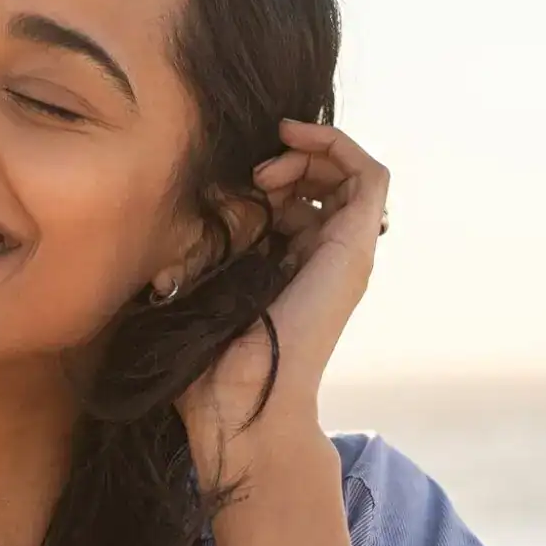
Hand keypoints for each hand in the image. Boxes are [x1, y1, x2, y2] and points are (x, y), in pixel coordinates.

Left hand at [176, 118, 389, 487]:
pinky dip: (338, 146)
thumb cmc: (209, 364)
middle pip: (323, 185)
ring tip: (268, 168)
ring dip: (310, 154)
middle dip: (288, 163)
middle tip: (252, 175)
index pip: (293, 204)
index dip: (265, 181)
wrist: (240, 404)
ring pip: (349, 176)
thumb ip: (195, 261)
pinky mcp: (356, 248)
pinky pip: (371, 177)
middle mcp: (322, 260)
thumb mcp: (193, 292)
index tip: (230, 184)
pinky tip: (296, 141)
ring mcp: (344, 254)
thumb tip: (174, 243)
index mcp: (288, 270)